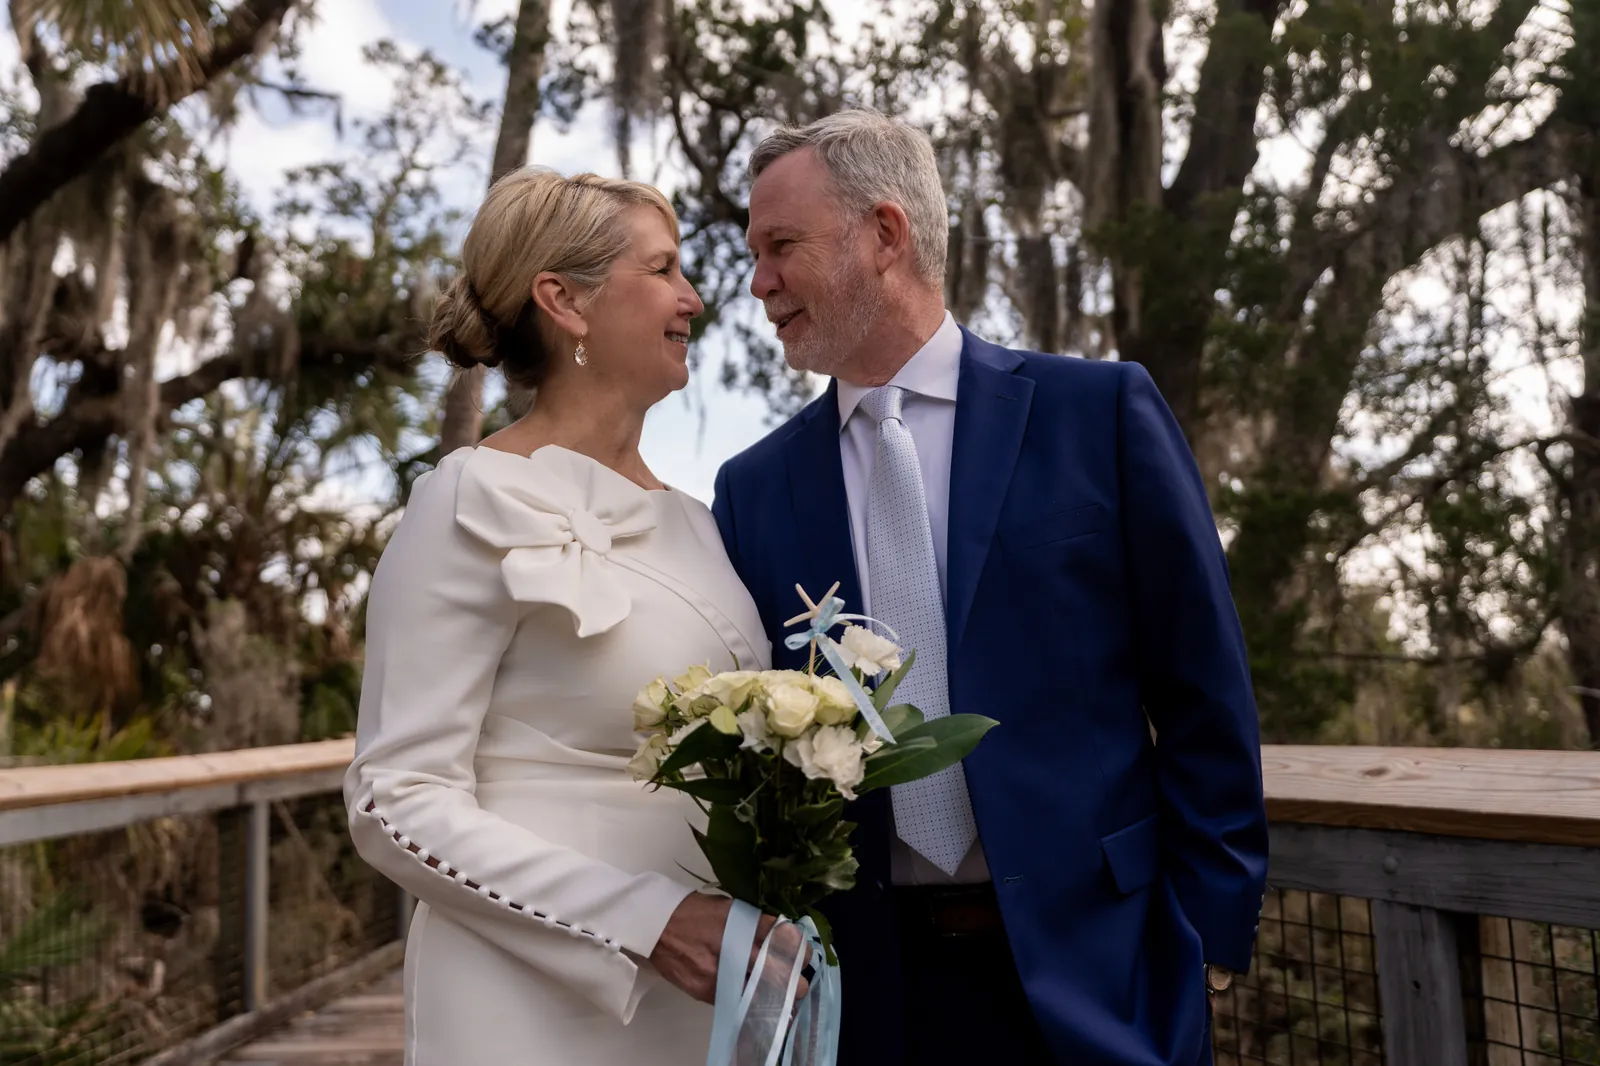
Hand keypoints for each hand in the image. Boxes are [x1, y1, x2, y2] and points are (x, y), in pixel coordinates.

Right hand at [649, 893, 810, 1005]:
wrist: (653, 926)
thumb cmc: (691, 912)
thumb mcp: (726, 907)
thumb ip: (752, 923)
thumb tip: (779, 936)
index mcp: (738, 921)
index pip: (778, 937)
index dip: (798, 950)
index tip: (807, 956)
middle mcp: (730, 947)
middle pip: (773, 970)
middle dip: (793, 981)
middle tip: (801, 984)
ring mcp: (716, 971)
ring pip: (756, 992)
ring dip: (775, 999)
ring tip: (787, 1000)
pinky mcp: (704, 989)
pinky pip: (734, 1001)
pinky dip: (750, 1005)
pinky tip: (762, 1007)